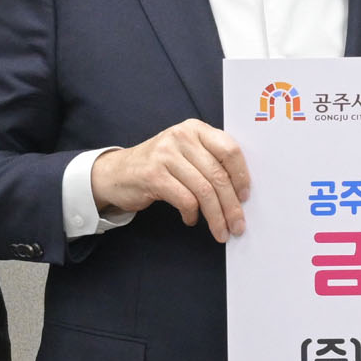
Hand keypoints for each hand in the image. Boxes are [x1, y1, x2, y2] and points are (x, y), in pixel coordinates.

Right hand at [90, 120, 250, 240]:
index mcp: (196, 129)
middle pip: (217, 175)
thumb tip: (240, 193)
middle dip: (231, 205)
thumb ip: (210, 161)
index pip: (229, 150)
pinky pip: (184, 199)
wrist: (116, 172)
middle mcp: (181, 136)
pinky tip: (191, 220)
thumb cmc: (160, 165)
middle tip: (237, 225)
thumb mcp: (186, 153)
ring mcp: (165, 154)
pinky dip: (192, 214)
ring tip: (220, 231)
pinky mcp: (153, 174)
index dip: (241, 176)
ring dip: (216, 217)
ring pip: (204, 190)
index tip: (245, 197)